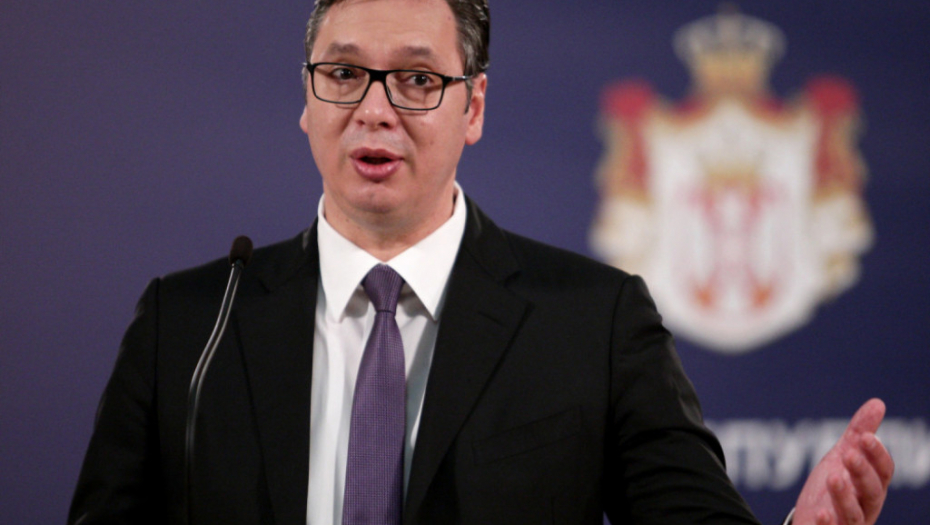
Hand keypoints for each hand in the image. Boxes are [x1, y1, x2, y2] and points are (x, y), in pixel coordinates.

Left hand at [793, 399, 894, 524]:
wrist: (811, 518)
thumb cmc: (832, 486)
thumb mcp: (843, 456)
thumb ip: (859, 432)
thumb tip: (878, 403)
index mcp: (871, 486)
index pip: (883, 472)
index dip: (877, 455)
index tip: (866, 437)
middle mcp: (864, 507)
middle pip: (871, 492)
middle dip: (862, 473)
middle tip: (849, 455)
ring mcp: (848, 522)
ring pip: (854, 514)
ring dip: (845, 497)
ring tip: (834, 477)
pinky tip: (821, 514)